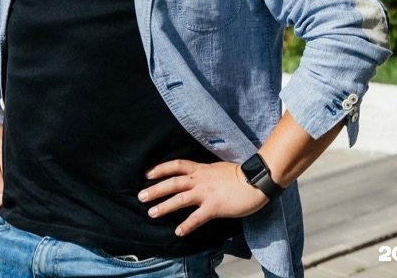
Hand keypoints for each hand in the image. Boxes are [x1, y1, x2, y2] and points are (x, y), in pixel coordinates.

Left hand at [137, 160, 267, 236]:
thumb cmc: (240, 175)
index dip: (161, 169)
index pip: (177, 165)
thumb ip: (205, 173)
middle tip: (141, 196)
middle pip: (173, 182)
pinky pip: (197, 218)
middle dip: (156, 189)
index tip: (148, 174)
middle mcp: (200, 180)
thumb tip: (196, 176)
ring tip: (152, 213)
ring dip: (164, 206)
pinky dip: (186, 225)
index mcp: (201, 169)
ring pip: (180, 199)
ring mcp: (206, 193)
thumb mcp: (218, 168)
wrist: (256, 181)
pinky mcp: (214, 208)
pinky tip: (178, 231)